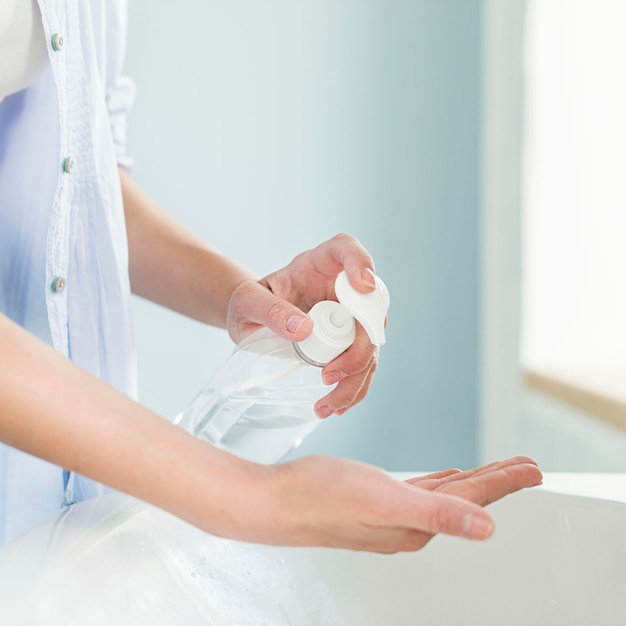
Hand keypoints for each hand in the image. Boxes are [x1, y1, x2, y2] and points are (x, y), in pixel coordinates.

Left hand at [227, 234, 380, 417]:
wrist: (252, 320)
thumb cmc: (249, 302)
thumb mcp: (247, 301)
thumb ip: (270, 309)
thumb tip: (303, 329)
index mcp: (319, 263)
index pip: (346, 250)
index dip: (361, 264)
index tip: (363, 286)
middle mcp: (343, 288)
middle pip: (370, 310)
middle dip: (359, 347)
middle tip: (329, 374)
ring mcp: (351, 316)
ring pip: (371, 345)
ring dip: (356, 378)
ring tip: (326, 404)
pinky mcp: (350, 343)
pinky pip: (363, 367)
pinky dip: (354, 390)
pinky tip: (336, 407)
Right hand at [263, 455, 541, 552]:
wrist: (277, 502)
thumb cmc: (322, 498)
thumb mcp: (384, 500)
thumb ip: (437, 512)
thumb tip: (486, 528)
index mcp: (419, 523)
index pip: (475, 500)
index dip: (506, 482)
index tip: (533, 470)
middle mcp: (410, 522)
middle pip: (467, 497)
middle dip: (499, 481)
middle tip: (527, 468)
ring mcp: (393, 512)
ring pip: (446, 493)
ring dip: (473, 480)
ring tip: (496, 469)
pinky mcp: (375, 501)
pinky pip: (420, 490)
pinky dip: (439, 481)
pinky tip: (442, 475)